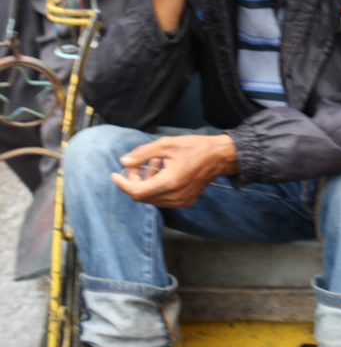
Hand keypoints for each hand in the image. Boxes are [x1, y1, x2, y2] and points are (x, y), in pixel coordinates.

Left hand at [112, 133, 237, 207]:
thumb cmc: (195, 147)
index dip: (123, 184)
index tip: (115, 174)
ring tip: (154, 163)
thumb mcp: (167, 144)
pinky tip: (163, 171)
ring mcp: (180, 201)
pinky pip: (162, 199)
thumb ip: (143, 153)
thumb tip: (124, 160)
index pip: (136, 192)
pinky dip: (156, 187)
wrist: (219, 157)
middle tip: (137, 163)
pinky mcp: (185, 201)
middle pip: (142, 196)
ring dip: (146, 183)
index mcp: (169, 183)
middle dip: (134, 181)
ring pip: (151, 198)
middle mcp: (174, 196)